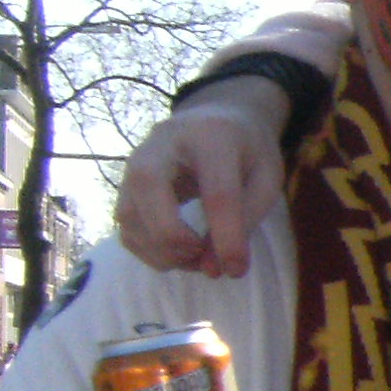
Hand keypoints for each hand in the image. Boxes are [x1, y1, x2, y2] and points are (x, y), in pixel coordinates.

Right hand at [113, 86, 286, 279]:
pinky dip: (148, 250)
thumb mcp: (266, 178)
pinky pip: (124, 225)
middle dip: (172, 235)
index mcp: (212, 136)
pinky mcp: (125, 183)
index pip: (217, 192)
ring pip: (128, 212)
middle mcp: (163, 142)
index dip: (226, 237)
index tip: (235, 270)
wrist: (217, 120)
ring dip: (160, 250)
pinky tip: (178, 254)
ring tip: (196, 259)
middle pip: (148, 186)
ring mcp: (136, 161)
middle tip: (201, 256)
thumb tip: (214, 269)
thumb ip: (246, 220)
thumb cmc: (247, 151)